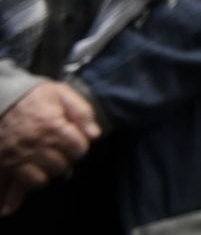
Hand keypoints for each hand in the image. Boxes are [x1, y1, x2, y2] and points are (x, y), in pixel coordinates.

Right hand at [0, 83, 99, 211]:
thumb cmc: (31, 94)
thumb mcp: (61, 92)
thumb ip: (81, 112)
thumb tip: (95, 134)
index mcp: (53, 128)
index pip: (79, 149)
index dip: (79, 145)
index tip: (74, 140)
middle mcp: (35, 146)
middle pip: (61, 167)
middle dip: (64, 159)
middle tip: (59, 151)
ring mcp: (16, 158)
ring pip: (40, 181)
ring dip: (44, 173)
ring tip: (44, 163)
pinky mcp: (2, 164)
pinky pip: (12, 186)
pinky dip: (15, 195)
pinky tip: (12, 204)